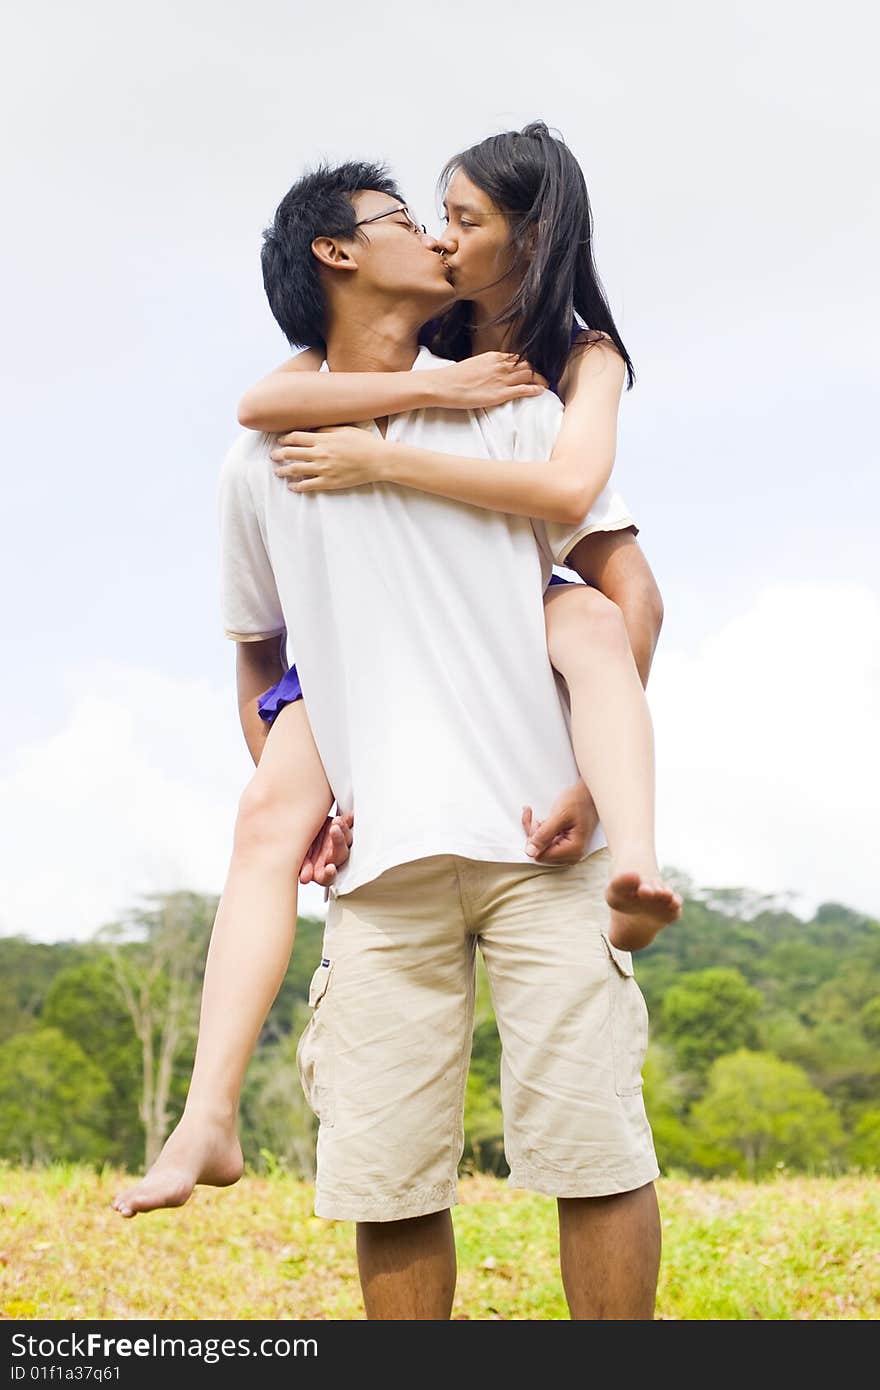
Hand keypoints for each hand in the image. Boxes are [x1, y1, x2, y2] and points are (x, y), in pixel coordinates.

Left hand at [271, 426, 389, 492]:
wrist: (378, 460)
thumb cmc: (364, 443)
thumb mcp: (345, 429)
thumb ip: (327, 429)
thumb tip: (313, 430)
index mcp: (323, 439)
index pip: (296, 437)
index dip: (285, 439)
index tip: (280, 441)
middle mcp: (320, 453)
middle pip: (291, 453)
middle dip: (279, 454)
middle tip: (273, 456)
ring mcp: (323, 469)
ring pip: (296, 469)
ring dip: (283, 470)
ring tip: (277, 471)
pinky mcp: (329, 482)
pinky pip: (308, 485)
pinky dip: (297, 486)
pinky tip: (291, 486)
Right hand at [299, 810, 353, 886]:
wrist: (296, 832)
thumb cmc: (296, 849)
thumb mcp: (296, 857)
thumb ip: (301, 867)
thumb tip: (305, 878)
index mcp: (320, 870)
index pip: (328, 878)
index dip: (330, 874)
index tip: (329, 868)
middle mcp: (331, 858)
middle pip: (340, 855)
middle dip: (338, 843)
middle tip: (333, 830)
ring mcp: (337, 843)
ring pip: (346, 839)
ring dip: (342, 830)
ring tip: (336, 821)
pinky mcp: (340, 830)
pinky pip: (348, 825)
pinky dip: (349, 820)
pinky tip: (350, 815)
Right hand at [430, 352, 548, 409]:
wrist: (444, 385)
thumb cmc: (454, 377)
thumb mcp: (473, 365)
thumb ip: (486, 367)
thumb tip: (489, 372)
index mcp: (493, 356)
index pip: (517, 357)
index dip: (526, 363)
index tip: (531, 368)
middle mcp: (500, 365)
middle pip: (527, 364)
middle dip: (537, 370)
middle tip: (542, 376)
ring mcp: (502, 379)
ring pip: (529, 374)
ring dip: (540, 379)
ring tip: (546, 384)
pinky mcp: (500, 393)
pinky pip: (524, 389)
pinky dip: (535, 389)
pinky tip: (542, 390)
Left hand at [521, 781, 597, 864]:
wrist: (588, 795)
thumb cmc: (578, 802)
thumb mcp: (560, 816)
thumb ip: (544, 835)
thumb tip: (531, 852)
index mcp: (573, 850)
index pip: (542, 855)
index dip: (535, 839)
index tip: (535, 821)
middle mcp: (572, 855)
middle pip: (541, 853)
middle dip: (535, 835)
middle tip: (534, 817)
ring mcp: (569, 852)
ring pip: (541, 849)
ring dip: (537, 832)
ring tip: (540, 818)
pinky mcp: (565, 847)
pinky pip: (546, 844)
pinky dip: (541, 832)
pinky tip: (543, 821)